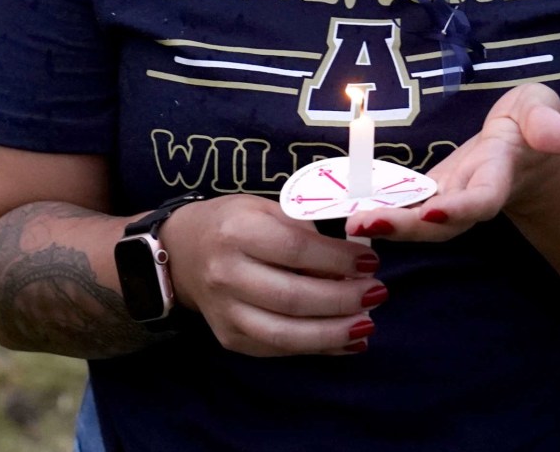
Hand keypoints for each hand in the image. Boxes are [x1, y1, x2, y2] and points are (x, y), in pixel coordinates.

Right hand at [159, 194, 385, 356]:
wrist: (182, 252)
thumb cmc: (236, 224)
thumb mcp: (268, 210)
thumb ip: (307, 232)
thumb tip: (353, 261)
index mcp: (237, 233)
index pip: (296, 250)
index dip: (338, 259)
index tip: (371, 262)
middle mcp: (226, 275)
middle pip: (293, 297)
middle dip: (343, 300)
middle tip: (378, 294)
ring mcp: (225, 312)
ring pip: (285, 334)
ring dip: (334, 333)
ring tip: (367, 324)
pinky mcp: (229, 338)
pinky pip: (278, 350)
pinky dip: (318, 349)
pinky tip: (348, 341)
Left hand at [345, 83, 559, 241]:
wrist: (524, 147)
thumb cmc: (532, 122)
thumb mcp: (541, 108)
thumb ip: (547, 120)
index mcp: (499, 177)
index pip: (482, 200)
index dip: (461, 209)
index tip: (435, 212)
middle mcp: (471, 197)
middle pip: (439, 224)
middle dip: (404, 227)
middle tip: (363, 223)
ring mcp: (448, 199)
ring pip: (416, 221)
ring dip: (384, 223)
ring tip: (347, 219)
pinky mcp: (429, 194)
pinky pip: (403, 207)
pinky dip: (376, 209)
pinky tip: (345, 205)